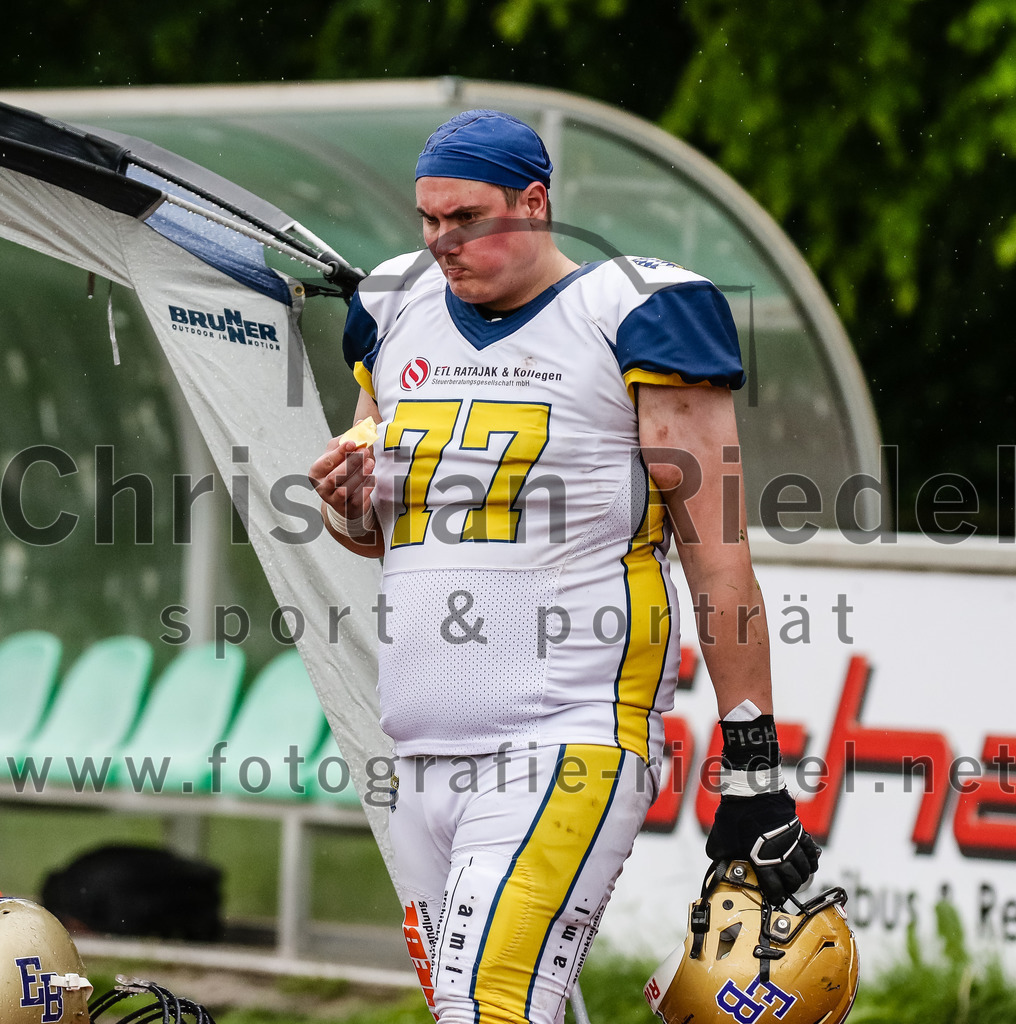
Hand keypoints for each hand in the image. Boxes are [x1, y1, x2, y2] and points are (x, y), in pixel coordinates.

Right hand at [308, 436, 375, 531]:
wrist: (345, 498)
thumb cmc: (341, 469)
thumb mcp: (342, 452)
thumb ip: (350, 437)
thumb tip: (361, 423)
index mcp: (316, 471)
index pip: (327, 462)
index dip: (340, 452)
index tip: (353, 443)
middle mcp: (322, 488)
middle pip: (336, 476)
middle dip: (352, 463)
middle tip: (366, 451)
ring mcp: (334, 501)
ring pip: (346, 489)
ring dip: (360, 474)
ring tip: (370, 462)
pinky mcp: (349, 509)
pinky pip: (358, 499)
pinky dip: (366, 487)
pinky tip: (372, 477)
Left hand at [705, 789, 819, 903]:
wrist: (750, 792)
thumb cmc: (734, 815)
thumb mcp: (721, 840)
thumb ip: (722, 856)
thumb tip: (718, 864)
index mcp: (761, 861)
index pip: (775, 889)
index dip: (776, 896)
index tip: (775, 897)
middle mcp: (780, 856)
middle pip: (794, 881)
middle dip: (790, 888)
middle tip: (786, 888)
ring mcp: (792, 844)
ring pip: (805, 869)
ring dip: (802, 876)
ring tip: (797, 877)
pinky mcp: (799, 832)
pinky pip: (812, 852)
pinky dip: (812, 861)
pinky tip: (808, 864)